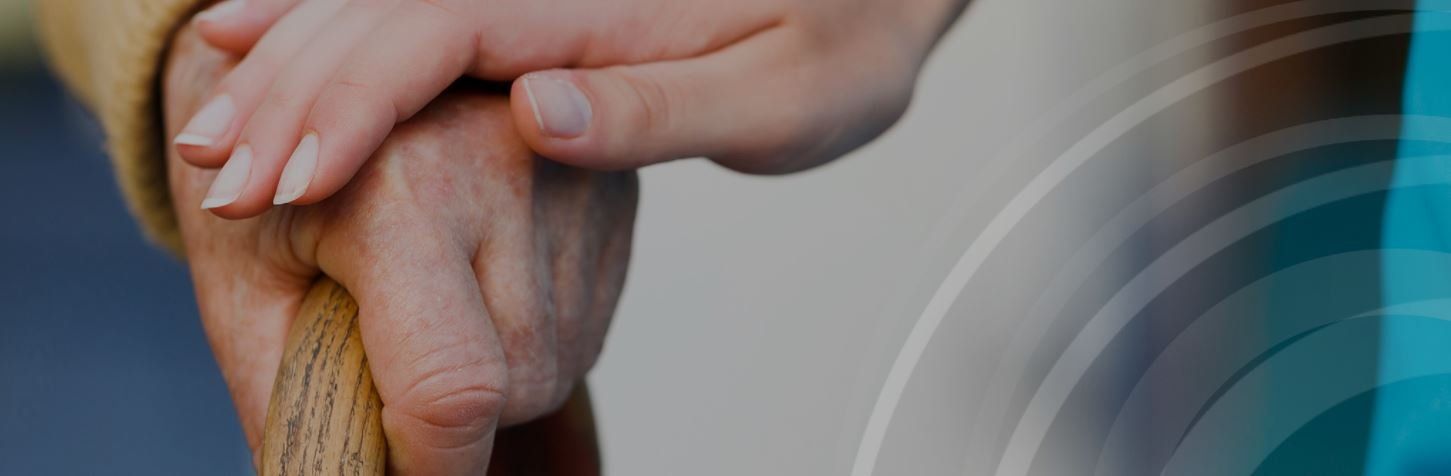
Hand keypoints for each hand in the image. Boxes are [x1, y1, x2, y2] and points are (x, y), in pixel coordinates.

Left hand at [164, 24, 635, 474]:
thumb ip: (293, 401)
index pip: (451, 384)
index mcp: (400, 182)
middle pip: (514, 383)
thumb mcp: (248, 290)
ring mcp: (574, 172)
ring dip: (493, 375)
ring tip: (426, 305)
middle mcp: (507, 162)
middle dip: (449, 412)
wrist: (327, 70)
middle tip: (384, 356)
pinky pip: (581, 326)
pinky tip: (476, 283)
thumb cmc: (271, 177)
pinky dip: (526, 338)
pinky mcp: (612, 189)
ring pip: (554, 361)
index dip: (429, 468)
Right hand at [174, 0, 966, 217]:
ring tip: (217, 119)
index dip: (349, 105)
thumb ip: (653, 110)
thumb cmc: (839, 43)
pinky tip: (269, 30)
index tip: (282, 179)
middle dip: (292, 90)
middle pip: (388, 10)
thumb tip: (529, 113)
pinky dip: (333, 19)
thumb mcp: (776, 99)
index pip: (439, 36)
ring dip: (295, 58)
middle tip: (214, 170)